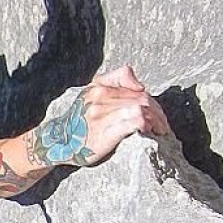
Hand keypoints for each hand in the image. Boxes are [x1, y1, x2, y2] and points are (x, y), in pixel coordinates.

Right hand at [30, 66, 169, 166]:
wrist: (59, 141)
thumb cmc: (79, 120)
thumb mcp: (90, 93)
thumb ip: (114, 81)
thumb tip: (140, 86)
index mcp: (98, 86)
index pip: (136, 86)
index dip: (150, 98)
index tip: (153, 111)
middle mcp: (100, 97)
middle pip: (142, 98)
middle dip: (158, 111)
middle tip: (162, 125)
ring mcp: (103, 114)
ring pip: (142, 108)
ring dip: (156, 120)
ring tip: (159, 130)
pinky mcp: (106, 132)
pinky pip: (135, 122)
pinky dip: (146, 125)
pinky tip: (149, 132)